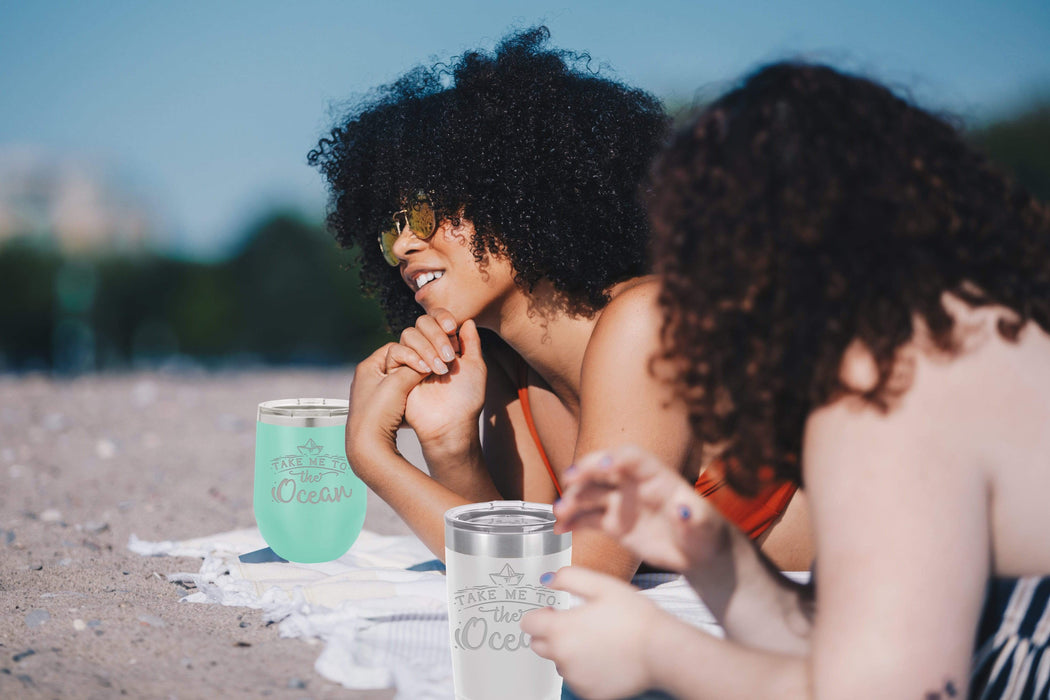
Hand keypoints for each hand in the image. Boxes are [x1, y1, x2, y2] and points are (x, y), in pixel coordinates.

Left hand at [345, 344, 426, 470]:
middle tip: (429, 370)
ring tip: (425, 384)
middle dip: (415, 366)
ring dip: (414, 380)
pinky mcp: (382, 408)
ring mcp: (375, 394)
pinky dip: (411, 393)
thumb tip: (428, 364)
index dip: (413, 352)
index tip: (426, 362)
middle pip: (398, 362)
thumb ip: (414, 369)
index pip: (395, 348)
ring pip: (401, 378)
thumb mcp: (397, 384)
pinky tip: (417, 399)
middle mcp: (369, 378)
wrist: (369, 447)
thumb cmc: (377, 414)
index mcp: (368, 367)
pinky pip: (400, 393)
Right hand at [383, 310, 486, 446]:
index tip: (453, 327)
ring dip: (426, 347)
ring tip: (440, 369)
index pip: (437, 319)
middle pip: (422, 322)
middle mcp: (427, 349)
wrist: (451, 423)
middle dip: (436, 335)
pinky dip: (410, 356)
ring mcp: (411, 359)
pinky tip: (424, 370)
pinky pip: (395, 351)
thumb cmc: (467, 398)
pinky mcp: (397, 372)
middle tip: (449, 357)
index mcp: (445, 345)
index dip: (442, 317)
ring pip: (408, 334)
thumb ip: (471, 342)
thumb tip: (468, 320)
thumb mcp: (475, 366)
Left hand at [521, 567, 666, 698]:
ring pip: (560, 662)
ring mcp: (575, 678)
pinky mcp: (589, 693)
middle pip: (539, 644)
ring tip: (598, 639)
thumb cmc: (635, 617)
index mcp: (560, 629)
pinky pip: (577, 678)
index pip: (528, 623)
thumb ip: (569, 577)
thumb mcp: (601, 584)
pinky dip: (585, 668)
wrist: (661, 650)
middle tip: (577, 624)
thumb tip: (548, 579)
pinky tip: (605, 656)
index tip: (554, 611)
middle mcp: (563, 657)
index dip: (540, 614)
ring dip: (569, 651)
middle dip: (551, 633)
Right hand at [556, 445, 728, 572]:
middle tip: (569, 479)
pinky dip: (573, 522)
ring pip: (591, 494)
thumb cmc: (704, 532)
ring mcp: (621, 502)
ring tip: (559, 512)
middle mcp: (634, 484)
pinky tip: (560, 529)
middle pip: (604, 469)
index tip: (604, 465)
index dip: (617, 457)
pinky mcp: (613, 523)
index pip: (633, 458)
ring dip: (573, 499)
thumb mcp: (704, 525)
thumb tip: (684, 508)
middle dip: (586, 470)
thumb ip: (694, 516)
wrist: (696, 552)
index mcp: (656, 476)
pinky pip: (588, 518)